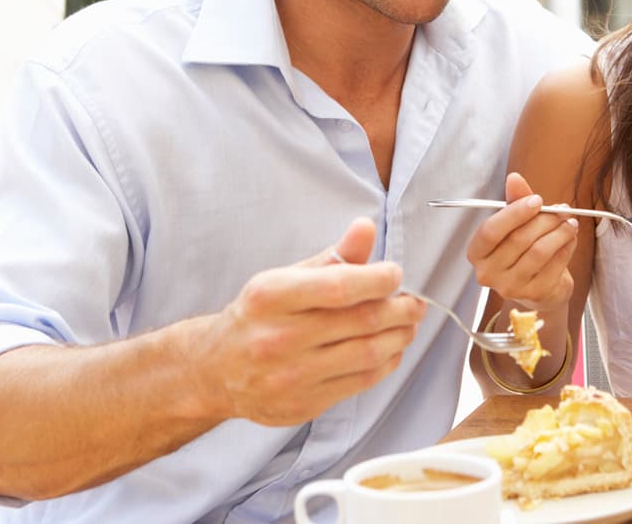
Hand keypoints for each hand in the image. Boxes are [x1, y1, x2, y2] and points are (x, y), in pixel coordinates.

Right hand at [193, 217, 424, 425]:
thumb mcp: (285, 278)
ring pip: (366, 354)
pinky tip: (392, 348)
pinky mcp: (302, 404)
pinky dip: (386, 362)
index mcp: (270, 297)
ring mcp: (289, 376)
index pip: (337, 287)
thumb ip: (331, 257)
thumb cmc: (259, 315)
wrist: (216, 370)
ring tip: (409, 323)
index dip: (376, 280)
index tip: (396, 274)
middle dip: (399, 309)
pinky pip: (360, 382)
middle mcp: (277, 338)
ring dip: (399, 336)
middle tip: (415, 302)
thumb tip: (365, 227)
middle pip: (359, 322)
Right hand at [466, 172, 577, 311]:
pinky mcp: (534, 294)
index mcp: (477, 252)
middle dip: (545, 220)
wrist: (541, 287)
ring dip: (560, 232)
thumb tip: (514, 178)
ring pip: (539, 251)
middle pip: (518, 239)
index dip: (515, 213)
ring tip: (570, 222)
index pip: (490, 231)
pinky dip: (566, 247)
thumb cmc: (523, 250)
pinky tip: (570, 239)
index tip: (537, 200)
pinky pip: (555, 265)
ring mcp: (510, 287)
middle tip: (562, 210)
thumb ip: (515, 201)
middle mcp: (488, 273)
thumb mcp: (517, 224)